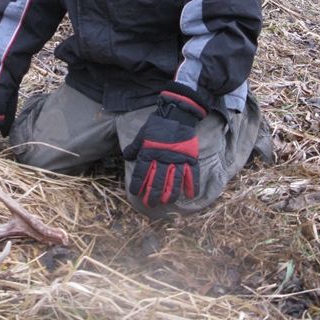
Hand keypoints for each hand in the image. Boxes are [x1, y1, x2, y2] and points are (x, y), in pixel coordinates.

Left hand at [123, 91, 206, 206]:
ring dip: (170, 194)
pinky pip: (192, 175)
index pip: (141, 173)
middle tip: (150, 204)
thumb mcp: (142, 135)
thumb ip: (135, 147)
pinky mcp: (189, 158)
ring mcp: (177, 159)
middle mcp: (162, 159)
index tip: (136, 193)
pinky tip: (191, 195)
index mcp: (149, 153)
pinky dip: (192, 185)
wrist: (177, 115)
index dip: (138, 184)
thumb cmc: (157, 124)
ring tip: (167, 202)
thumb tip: (127, 156)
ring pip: (174, 182)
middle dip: (153, 195)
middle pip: (157, 182)